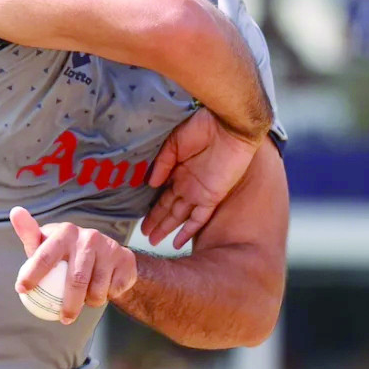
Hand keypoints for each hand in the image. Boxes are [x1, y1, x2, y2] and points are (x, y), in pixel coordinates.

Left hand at [10, 206, 136, 324]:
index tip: (22, 290)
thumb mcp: (47, 243)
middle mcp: (89, 237)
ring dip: (90, 302)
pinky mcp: (126, 259)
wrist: (107, 253)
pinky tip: (103, 291)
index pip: (45, 256)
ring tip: (85, 301)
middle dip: (69, 305)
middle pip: (77, 280)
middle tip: (64, 319)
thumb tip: (15, 211)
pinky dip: (107, 297)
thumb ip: (29, 233)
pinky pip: (114, 290)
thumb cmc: (67, 251)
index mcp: (66, 232)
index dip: (32, 274)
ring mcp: (110, 247)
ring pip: (97, 290)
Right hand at [141, 108, 260, 248]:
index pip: (162, 194)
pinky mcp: (212, 196)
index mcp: (178, 170)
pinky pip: (199, 218)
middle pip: (169, 208)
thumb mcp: (174, 143)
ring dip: (166, 228)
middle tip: (144, 234)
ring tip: (152, 240)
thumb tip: (150, 184)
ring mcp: (199, 192)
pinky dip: (188, 231)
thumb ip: (163, 164)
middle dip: (156, 221)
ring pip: (179, 216)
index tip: (141, 219)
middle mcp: (187, 184)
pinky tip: (177, 243)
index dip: (152, 207)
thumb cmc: (202, 127)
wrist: (227, 125)